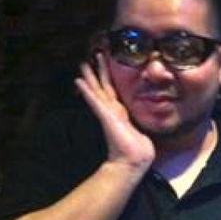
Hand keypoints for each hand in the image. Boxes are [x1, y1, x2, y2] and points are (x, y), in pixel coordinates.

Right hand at [75, 52, 154, 169]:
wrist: (133, 161)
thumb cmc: (139, 150)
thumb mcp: (140, 132)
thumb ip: (137, 127)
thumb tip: (143, 129)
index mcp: (120, 114)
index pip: (112, 93)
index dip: (108, 80)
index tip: (105, 67)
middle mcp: (112, 112)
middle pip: (102, 88)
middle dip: (97, 72)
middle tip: (90, 58)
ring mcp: (108, 114)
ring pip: (97, 90)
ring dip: (90, 77)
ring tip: (83, 63)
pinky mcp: (106, 116)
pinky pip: (95, 100)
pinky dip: (86, 91)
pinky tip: (78, 80)